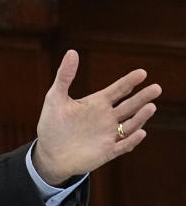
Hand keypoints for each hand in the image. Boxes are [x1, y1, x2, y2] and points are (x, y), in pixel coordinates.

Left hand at [33, 50, 161, 185]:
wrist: (49, 153)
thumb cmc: (51, 125)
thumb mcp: (55, 97)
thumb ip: (64, 76)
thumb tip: (72, 52)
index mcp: (96, 103)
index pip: (118, 90)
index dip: (129, 81)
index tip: (142, 72)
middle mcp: (106, 118)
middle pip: (129, 106)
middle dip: (143, 97)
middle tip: (156, 87)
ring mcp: (109, 135)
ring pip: (130, 125)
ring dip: (140, 117)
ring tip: (150, 106)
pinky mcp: (108, 151)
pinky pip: (123, 145)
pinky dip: (132, 140)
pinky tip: (140, 132)